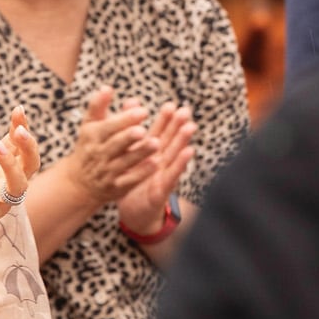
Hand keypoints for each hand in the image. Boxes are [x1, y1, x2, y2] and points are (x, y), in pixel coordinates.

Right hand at [63, 87, 164, 207]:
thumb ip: (98, 106)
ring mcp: (106, 172)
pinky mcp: (115, 187)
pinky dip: (142, 172)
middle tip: (143, 129)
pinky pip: (129, 180)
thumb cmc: (89, 146)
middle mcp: (98, 154)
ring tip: (156, 143)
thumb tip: (107, 87)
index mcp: (92, 136)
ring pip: (124, 162)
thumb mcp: (90, 126)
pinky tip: (156, 163)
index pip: (108, 127)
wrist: (79, 182)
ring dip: (140, 153)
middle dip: (128, 137)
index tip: (143, 111)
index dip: (125, 119)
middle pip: (115, 145)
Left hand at [116, 103, 194, 235]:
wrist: (133, 213)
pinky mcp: (162, 190)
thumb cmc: (132, 182)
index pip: (158, 134)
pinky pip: (171, 175)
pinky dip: (180, 163)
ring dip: (183, 141)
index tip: (170, 105)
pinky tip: (189, 152)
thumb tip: (128, 108)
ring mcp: (162, 176)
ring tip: (190, 126)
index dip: (165, 120)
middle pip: (169, 142)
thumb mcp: (129, 158)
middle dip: (177, 126)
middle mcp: (159, 162)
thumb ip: (129, 134)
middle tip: (185, 110)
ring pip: (174, 156)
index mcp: (150, 154)